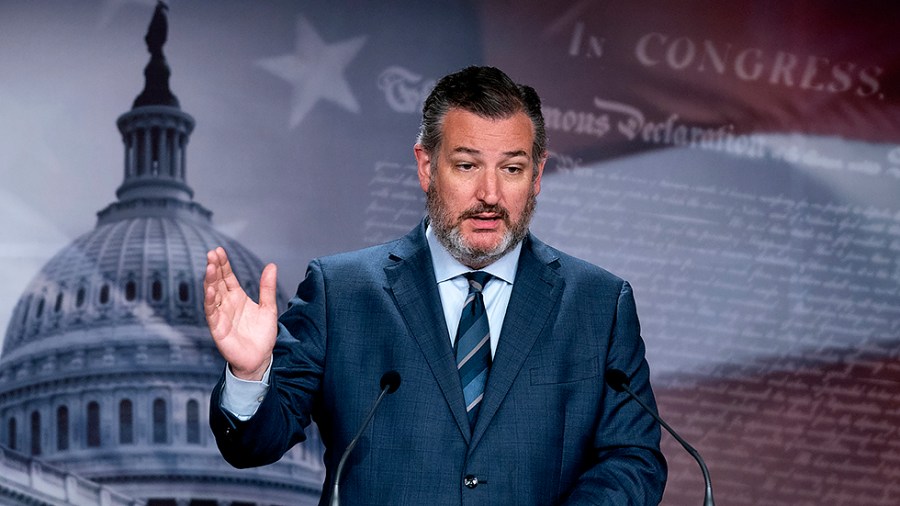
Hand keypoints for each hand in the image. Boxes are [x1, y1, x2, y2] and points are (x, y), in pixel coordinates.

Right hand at [203, 247, 277, 380]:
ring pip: (212, 295)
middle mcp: (227, 304)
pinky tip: (210, 289)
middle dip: (215, 268)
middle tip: (212, 253)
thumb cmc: (262, 335)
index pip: (228, 277)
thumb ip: (267, 288)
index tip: (219, 250)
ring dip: (210, 281)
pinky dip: (210, 301)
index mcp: (237, 297)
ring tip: (210, 267)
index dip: (223, 264)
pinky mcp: (218, 329)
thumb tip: (272, 265)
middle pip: (218, 283)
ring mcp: (221, 316)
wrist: (260, 359)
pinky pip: (212, 313)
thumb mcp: (268, 308)